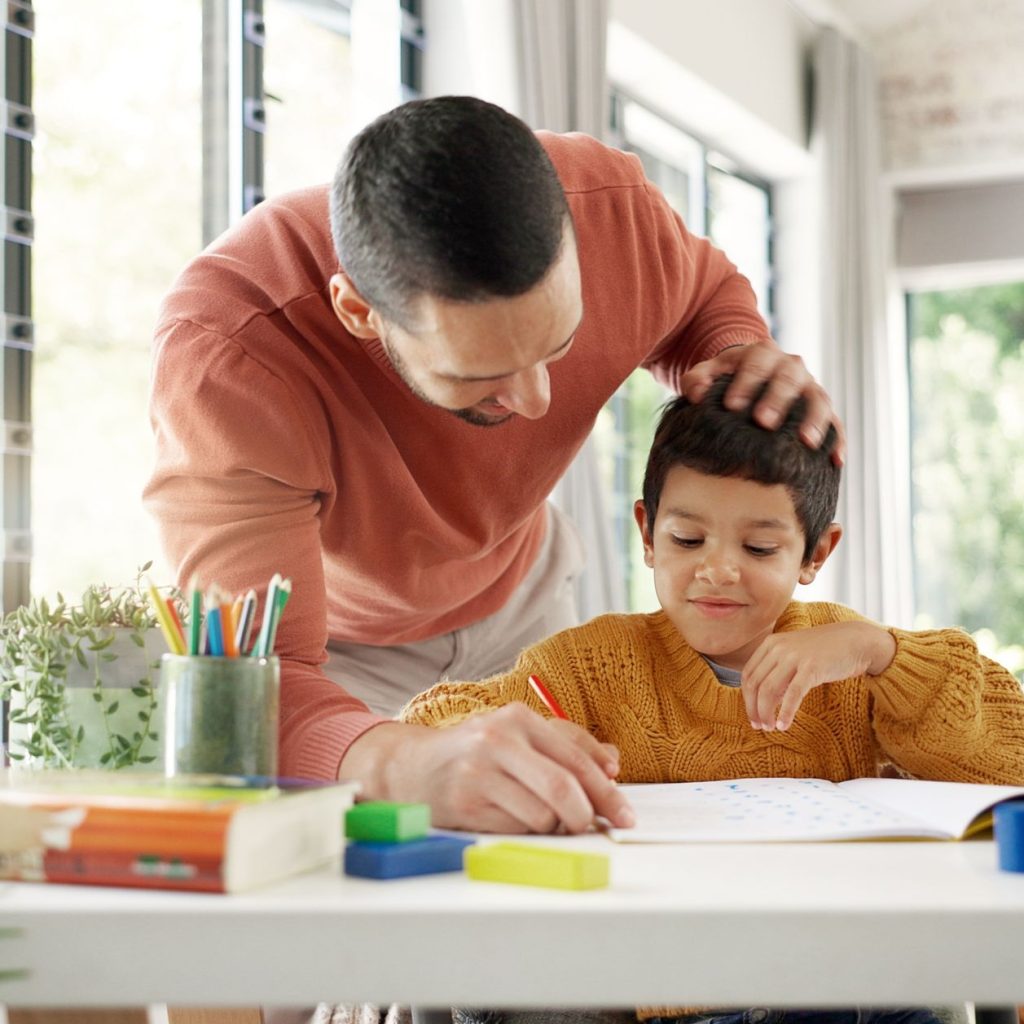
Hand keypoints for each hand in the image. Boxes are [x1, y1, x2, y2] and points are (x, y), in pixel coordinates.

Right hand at [339, 705, 635, 833]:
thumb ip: (566, 745)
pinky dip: (524, 833)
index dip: (607, 791)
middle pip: (564, 788)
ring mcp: (479, 771)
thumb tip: (612, 764)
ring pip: (542, 815)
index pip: (577, 758)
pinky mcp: (465, 803)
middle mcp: (498, 739)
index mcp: (518, 718)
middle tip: (595, 828)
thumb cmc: (475, 753)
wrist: (411, 767)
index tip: (624, 815)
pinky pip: (516, 830)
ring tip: (536, 817)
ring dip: (551, 827)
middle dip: (587, 816)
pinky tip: (509, 819)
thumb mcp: (518, 736)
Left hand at [678, 343, 845, 464]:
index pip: (756, 364)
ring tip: (806, 442)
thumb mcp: (707, 373)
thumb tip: (696, 394)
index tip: (732, 406)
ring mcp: (810, 386)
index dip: (745, 384)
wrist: (750, 373)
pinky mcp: (821, 407)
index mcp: (762, 354)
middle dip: (777, 400)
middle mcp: (791, 366)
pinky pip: (835, 421)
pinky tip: (836, 460)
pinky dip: (837, 439)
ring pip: (818, 398)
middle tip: (763, 422)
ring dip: (814, 419)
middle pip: (789, 379)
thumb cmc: (725, 377)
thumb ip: (696, 380)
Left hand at [741, 622, 895, 730]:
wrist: (856, 641)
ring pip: (769, 690)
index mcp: (770, 643)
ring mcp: (794, 657)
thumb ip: (777, 671)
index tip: (752, 716)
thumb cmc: (824, 652)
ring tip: (771, 728)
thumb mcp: (794, 655)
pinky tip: (784, 725)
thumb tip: (761, 700)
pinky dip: (785, 712)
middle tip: (759, 727)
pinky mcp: (811, 667)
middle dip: (754, 709)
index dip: (746, 698)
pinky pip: (792, 694)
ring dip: (766, 713)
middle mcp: (778, 648)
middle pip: (755, 684)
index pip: (747, 674)